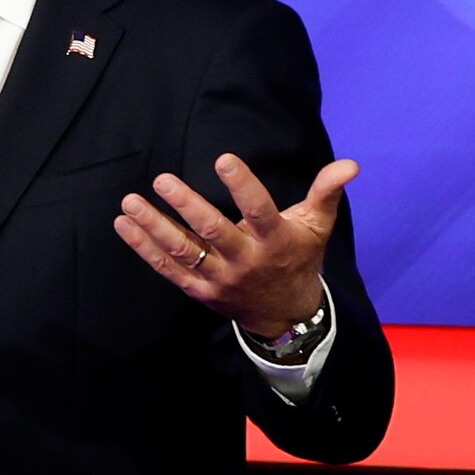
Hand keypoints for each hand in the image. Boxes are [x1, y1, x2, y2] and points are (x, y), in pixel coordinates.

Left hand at [115, 153, 356, 333]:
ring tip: (129, 202)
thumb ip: (326, 192)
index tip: (223, 159)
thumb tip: (350, 164)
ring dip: (153, 227)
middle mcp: (245, 261)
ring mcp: (219, 278)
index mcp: (275, 241)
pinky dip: (144, 248)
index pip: (259, 210)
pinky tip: (124, 225)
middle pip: (212, 231)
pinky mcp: (199, 290)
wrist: (285, 315)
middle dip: (186, 205)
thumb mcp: (317, 226)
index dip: (242, 185)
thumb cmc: (300, 258)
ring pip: (183, 251)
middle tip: (162, 179)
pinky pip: (168, 268)